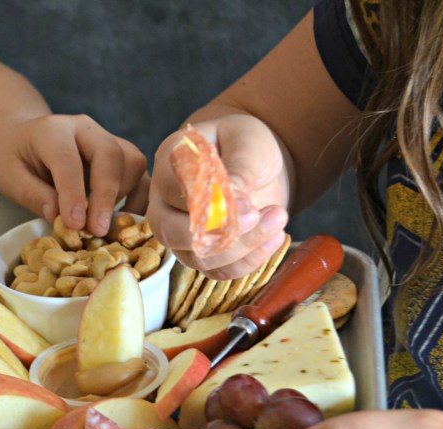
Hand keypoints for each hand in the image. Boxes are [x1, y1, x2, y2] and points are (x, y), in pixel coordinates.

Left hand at [0, 114, 148, 235]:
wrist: (23, 139)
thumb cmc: (14, 158)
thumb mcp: (9, 177)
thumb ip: (33, 195)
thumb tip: (58, 216)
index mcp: (52, 130)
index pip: (67, 159)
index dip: (72, 193)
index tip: (74, 224)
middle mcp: (85, 129)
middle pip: (109, 154)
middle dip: (106, 195)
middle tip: (97, 229)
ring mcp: (107, 138)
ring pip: (131, 162)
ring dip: (123, 197)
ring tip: (103, 225)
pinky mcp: (120, 155)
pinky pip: (140, 174)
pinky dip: (138, 199)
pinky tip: (122, 221)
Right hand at [148, 114, 290, 278]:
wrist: (258, 165)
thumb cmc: (247, 145)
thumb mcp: (249, 143)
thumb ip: (239, 168)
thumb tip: (234, 201)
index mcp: (170, 164)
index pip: (173, 190)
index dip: (208, 203)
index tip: (247, 203)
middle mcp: (165, 201)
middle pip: (169, 232)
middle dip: (217, 233)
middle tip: (257, 217)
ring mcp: (179, 232)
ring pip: (197, 256)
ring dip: (243, 246)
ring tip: (278, 218)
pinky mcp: (201, 253)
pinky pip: (218, 271)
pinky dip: (249, 260)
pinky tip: (274, 237)